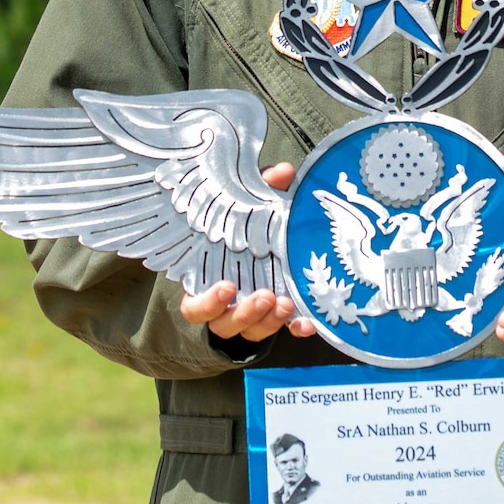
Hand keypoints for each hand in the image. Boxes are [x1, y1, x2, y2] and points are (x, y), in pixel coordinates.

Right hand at [178, 161, 315, 341]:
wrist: (251, 251)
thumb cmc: (240, 231)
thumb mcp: (246, 211)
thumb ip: (259, 193)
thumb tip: (284, 171)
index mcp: (205, 283)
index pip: (196, 306)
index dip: (208, 302)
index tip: (227, 286)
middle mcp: (223, 308)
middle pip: (226, 324)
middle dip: (246, 313)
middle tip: (265, 296)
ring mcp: (247, 318)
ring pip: (251, 332)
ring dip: (269, 321)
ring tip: (286, 303)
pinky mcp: (270, 321)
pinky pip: (280, 332)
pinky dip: (293, 329)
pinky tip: (307, 325)